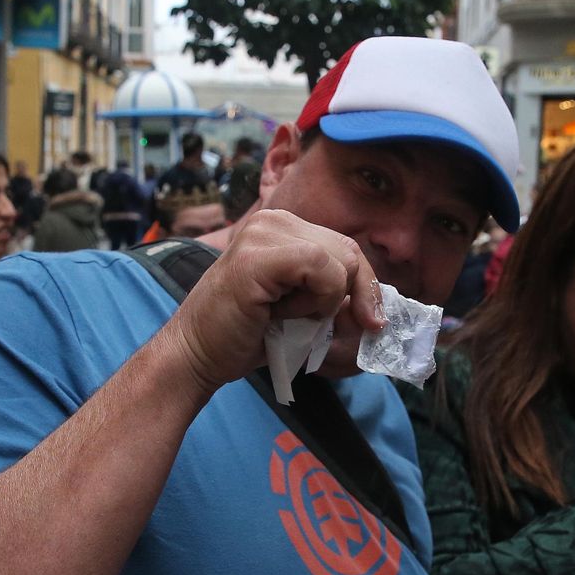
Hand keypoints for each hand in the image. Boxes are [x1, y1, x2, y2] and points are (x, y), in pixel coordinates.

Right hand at [166, 208, 384, 390]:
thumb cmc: (246, 336)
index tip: (370, 321)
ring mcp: (263, 233)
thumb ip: (335, 296)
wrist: (196, 355)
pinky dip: (313, 300)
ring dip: (322, 301)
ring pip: (339, 260)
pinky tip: (279, 312)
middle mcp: (273, 219)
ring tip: (283, 313)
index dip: (365, 287)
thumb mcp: (303, 309)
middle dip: (345, 296)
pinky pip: (320, 268)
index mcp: (284, 228)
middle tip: (305, 320)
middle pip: (350, 251)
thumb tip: (378, 306)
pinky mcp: (258, 254)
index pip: (347, 248)